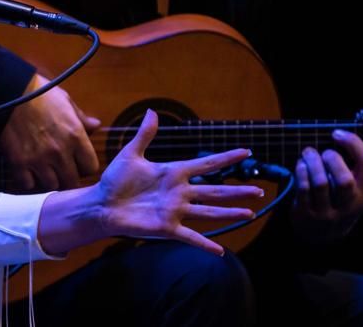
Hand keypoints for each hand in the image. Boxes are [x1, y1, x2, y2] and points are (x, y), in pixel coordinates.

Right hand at [0, 74, 99, 190]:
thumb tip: (96, 125)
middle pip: (72, 182)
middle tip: (60, 169)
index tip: (77, 162)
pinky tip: (27, 170)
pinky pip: (27, 184)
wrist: (7, 92)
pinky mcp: (19, 163)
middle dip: (67, 176)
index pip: (91, 167)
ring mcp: (39, 159)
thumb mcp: (65, 101)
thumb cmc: (39, 93)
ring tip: (43, 170)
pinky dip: (27, 180)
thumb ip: (81, 118)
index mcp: (75, 136)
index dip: (84, 166)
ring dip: (48, 179)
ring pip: (51, 186)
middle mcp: (60, 151)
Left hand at [94, 109, 260, 255]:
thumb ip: (145, 134)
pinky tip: (220, 250)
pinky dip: (205, 244)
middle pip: (214, 190)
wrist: (102, 204)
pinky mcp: (167, 227)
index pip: (205, 164)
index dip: (225, 158)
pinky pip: (190, 236)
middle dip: (237, 191)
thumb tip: (152, 111)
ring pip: (209, 212)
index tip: (246, 151)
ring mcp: (175, 211)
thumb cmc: (115, 180)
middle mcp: (180, 192)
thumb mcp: (131, 154)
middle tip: (260, 191)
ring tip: (250, 213)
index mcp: (173, 173)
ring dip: (229, 213)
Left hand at [291, 130, 362, 243]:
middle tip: (322, 152)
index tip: (337, 134)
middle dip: (331, 158)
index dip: (353, 143)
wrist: (322, 235)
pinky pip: (303, 189)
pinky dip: (301, 172)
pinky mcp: (307, 214)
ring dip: (312, 162)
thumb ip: (352, 168)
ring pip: (321, 183)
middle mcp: (350, 205)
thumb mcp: (354, 189)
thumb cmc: (337, 200)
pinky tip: (300, 165)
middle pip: (344, 179)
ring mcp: (328, 212)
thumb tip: (340, 136)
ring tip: (307, 153)